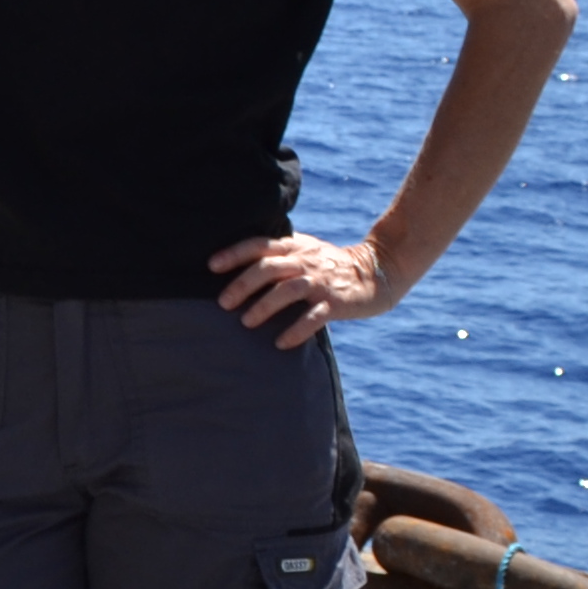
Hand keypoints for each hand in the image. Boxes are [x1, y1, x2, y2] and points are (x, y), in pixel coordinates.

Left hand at [208, 232, 395, 348]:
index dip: (234, 253)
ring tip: (246, 323)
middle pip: (269, 267)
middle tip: (223, 303)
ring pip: (289, 290)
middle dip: (243, 285)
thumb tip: (234, 268)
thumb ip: (275, 255)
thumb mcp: (303, 251)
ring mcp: (322, 281)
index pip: (259, 245)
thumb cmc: (327, 265)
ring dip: (265, 306)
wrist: (376, 272)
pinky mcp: (337, 302)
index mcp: (294, 246)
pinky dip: (297, 330)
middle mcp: (306, 261)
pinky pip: (315, 316)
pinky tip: (281, 343)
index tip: (211, 266)